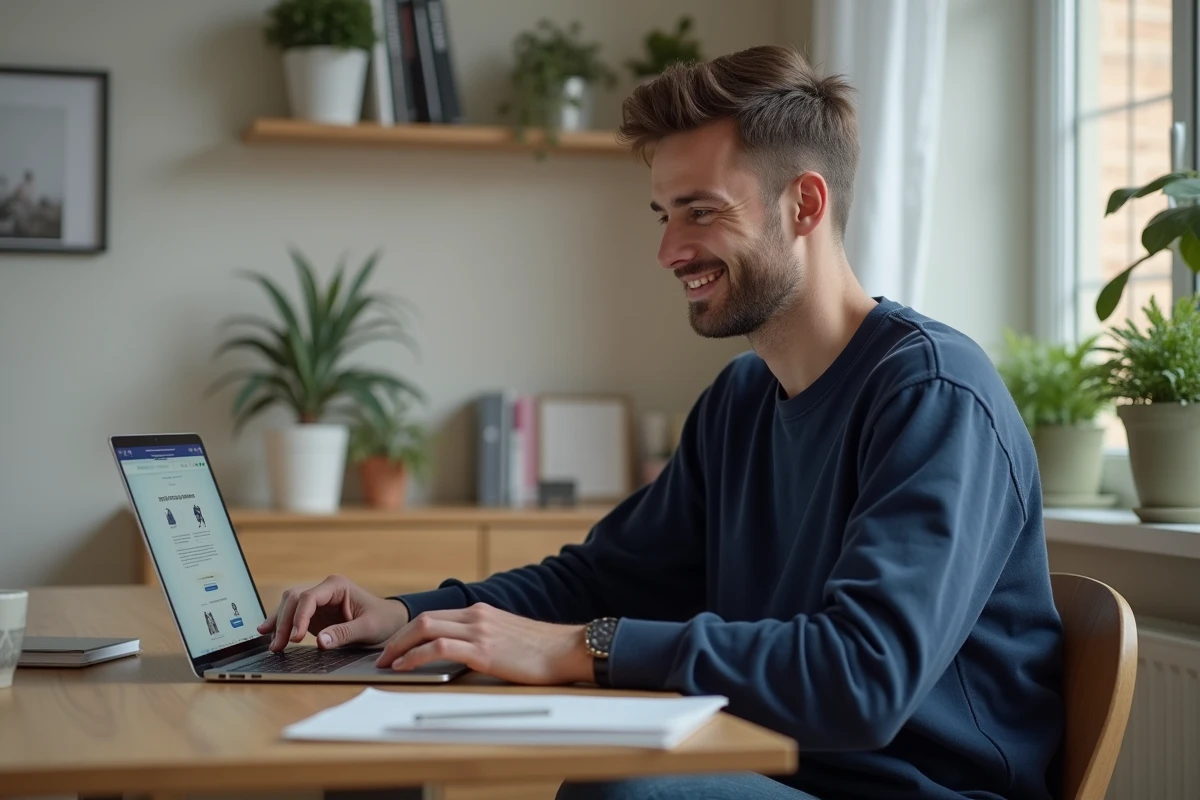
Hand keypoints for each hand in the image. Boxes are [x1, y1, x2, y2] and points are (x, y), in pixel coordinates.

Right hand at [257, 574, 409, 651]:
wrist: (390, 621)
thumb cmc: (383, 620)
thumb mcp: (368, 628)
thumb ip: (344, 634)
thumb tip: (320, 642)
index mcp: (337, 586)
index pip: (309, 597)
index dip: (299, 617)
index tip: (296, 638)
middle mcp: (324, 590)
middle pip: (294, 600)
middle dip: (284, 622)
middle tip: (278, 646)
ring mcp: (318, 601)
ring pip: (289, 606)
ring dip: (279, 624)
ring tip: (272, 645)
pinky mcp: (315, 614)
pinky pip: (293, 616)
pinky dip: (281, 625)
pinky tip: (267, 633)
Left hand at [375, 603, 593, 684]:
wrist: (568, 649)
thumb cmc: (543, 650)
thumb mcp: (508, 636)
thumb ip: (486, 638)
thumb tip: (466, 654)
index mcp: (482, 612)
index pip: (435, 616)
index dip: (410, 631)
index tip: (396, 646)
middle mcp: (477, 616)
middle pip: (423, 619)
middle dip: (397, 638)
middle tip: (383, 656)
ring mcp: (479, 631)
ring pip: (426, 629)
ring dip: (400, 647)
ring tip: (388, 664)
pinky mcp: (483, 650)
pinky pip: (438, 648)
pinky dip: (415, 656)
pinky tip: (406, 667)